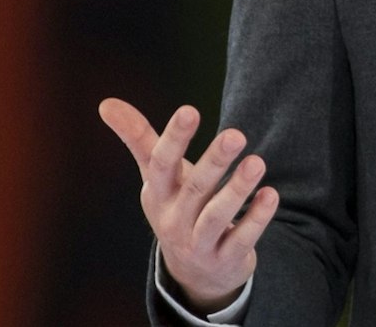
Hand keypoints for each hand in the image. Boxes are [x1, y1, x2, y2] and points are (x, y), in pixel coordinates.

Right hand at [99, 98, 279, 312]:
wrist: (195, 272)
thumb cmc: (177, 206)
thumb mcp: (157, 176)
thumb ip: (138, 138)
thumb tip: (105, 103)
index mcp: (157, 194)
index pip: (161, 165)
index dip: (174, 138)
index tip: (190, 110)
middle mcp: (174, 220)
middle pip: (194, 189)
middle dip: (214, 162)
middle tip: (236, 134)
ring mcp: (199, 243)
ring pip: (216, 216)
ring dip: (237, 189)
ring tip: (257, 162)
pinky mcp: (225, 258)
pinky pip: (241, 238)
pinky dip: (256, 218)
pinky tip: (270, 194)